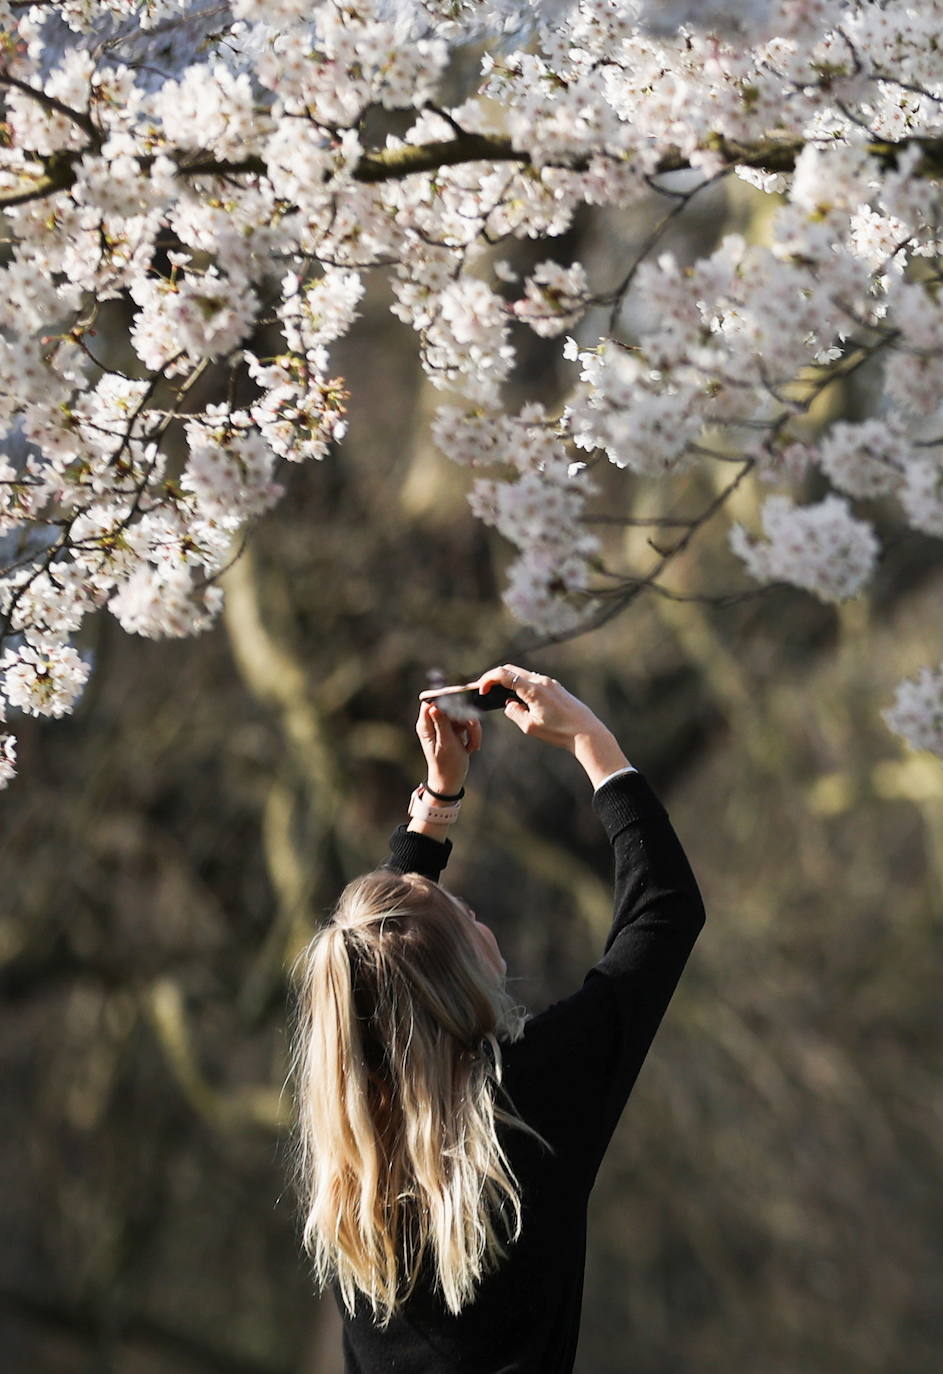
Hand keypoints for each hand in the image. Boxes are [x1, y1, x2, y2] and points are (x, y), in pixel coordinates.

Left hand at [415, 700, 481, 795]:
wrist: (451, 780)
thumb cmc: (446, 765)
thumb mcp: (445, 744)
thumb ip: (441, 724)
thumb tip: (435, 705)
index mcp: (426, 725)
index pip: (431, 701)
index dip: (445, 697)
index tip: (461, 699)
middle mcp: (434, 722)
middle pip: (452, 706)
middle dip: (466, 718)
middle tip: (472, 728)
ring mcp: (445, 725)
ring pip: (463, 714)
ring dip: (473, 729)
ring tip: (473, 746)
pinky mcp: (455, 729)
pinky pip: (468, 722)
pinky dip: (473, 734)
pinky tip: (472, 747)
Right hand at [476, 664, 602, 748]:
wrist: (586, 732)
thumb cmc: (559, 731)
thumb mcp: (530, 726)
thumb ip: (514, 712)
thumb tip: (509, 704)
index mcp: (533, 689)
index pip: (504, 675)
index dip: (488, 680)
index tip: (481, 690)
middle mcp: (541, 681)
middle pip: (512, 670)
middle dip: (496, 677)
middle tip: (486, 689)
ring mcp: (550, 683)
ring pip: (522, 674)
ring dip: (509, 682)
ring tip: (502, 697)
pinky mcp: (555, 687)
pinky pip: (533, 681)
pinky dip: (521, 685)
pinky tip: (520, 700)